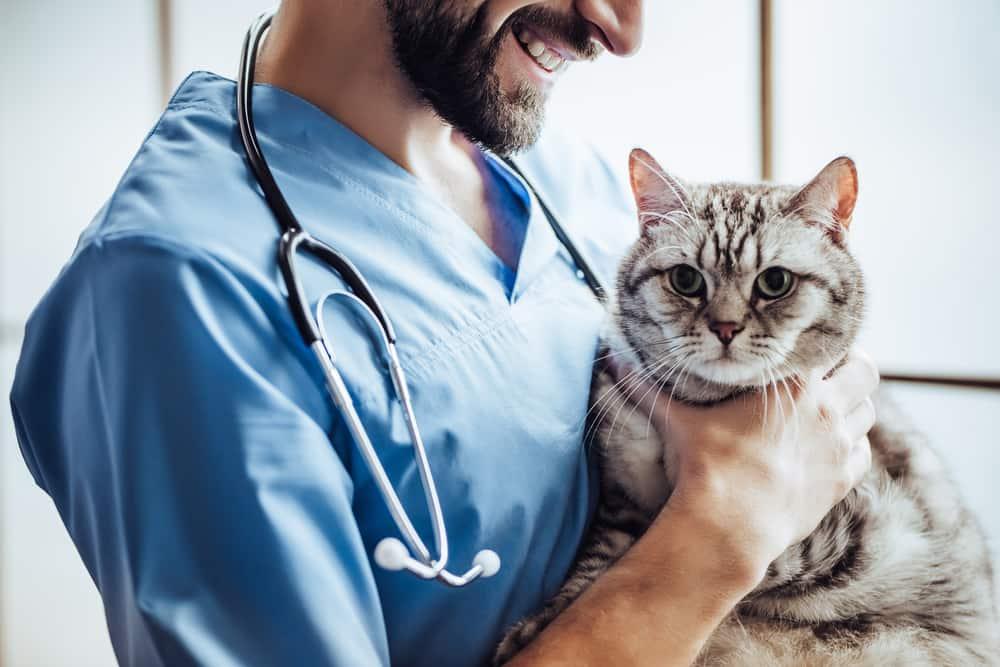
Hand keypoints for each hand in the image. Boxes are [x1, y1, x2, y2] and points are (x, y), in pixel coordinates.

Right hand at [618, 348, 878, 584]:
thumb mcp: (676, 420)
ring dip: (853, 405)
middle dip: (852, 366)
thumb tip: (613, 359)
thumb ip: (647, 387)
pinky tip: (829, 447)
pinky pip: (862, 452)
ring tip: (830, 407)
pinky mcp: (841, 481)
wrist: (731, 526)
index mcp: (794, 385)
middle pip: (865, 371)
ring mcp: (839, 447)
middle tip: (830, 369)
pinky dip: (852, 445)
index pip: (828, 343)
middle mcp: (827, 410)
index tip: (808, 341)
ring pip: (868, 411)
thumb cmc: (706, 466)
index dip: (821, 339)